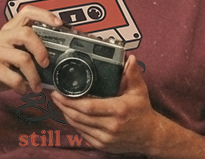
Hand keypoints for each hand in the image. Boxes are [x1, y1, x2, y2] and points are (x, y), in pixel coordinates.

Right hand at [0, 7, 61, 101]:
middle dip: (42, 50)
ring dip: (34, 76)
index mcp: (8, 31)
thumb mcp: (14, 55)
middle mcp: (0, 37)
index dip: (44, 15)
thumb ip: (30, 51)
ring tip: (36, 86)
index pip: (26, 12)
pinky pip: (14, 78)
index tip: (59, 24)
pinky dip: (23, 87)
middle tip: (46, 65)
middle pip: (27, 34)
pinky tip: (23, 90)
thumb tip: (58, 57)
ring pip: (23, 58)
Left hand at [51, 55, 169, 153]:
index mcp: (118, 110)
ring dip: (66, 115)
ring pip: (78, 126)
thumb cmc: (143, 111)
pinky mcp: (103, 145)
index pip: (88, 107)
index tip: (60, 92)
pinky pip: (83, 134)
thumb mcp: (140, 91)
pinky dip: (74, 124)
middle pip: (79, 117)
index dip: (71, 101)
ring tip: (60, 104)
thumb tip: (129, 58)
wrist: (150, 136)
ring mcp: (106, 138)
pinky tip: (70, 115)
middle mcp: (111, 126)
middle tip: (54, 96)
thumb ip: (133, 74)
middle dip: (64, 106)